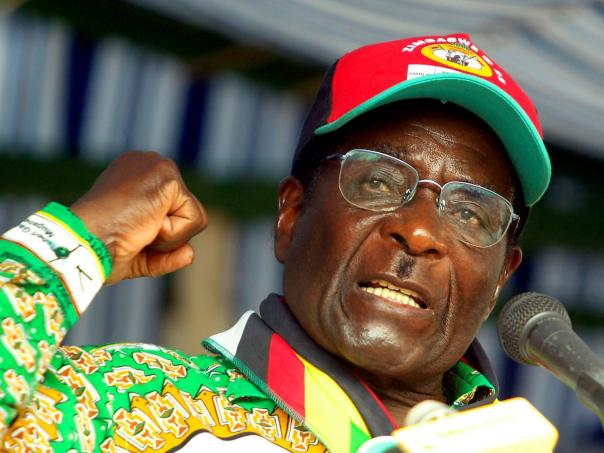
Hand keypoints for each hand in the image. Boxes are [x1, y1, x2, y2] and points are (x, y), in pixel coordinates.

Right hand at [71, 151, 206, 283]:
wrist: (81, 245)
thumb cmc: (99, 250)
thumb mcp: (137, 251)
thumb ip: (165, 254)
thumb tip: (190, 253)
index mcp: (136, 174)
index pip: (174, 210)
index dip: (157, 235)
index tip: (127, 231)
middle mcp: (148, 163)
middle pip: (188, 212)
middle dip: (167, 236)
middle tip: (132, 233)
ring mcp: (158, 166)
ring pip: (194, 218)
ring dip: (170, 237)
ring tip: (138, 230)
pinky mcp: (168, 178)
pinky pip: (195, 221)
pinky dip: (173, 235)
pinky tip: (145, 225)